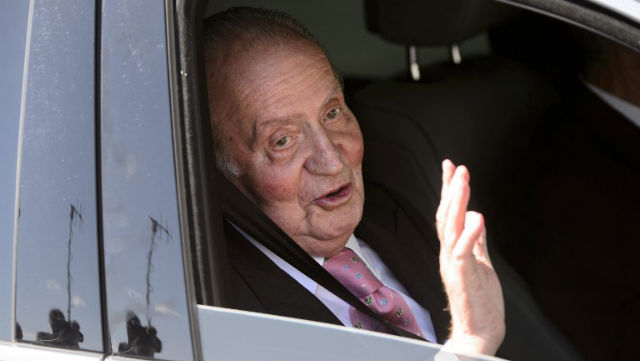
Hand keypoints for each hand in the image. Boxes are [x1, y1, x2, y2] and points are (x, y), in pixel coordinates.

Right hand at [435, 159, 504, 355]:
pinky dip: (470, 232)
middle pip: (446, 215)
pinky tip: (477, 216)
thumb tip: (476, 217)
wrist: (479, 331)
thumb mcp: (482, 263)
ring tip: (462, 180)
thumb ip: (478, 241)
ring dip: (456, 202)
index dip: (450, 190)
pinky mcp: (462, 274)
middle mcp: (448, 253)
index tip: (452, 168)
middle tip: (455, 166)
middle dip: (450, 189)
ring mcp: (453, 263)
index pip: (449, 214)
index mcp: (453, 250)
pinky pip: (464, 250)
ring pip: (451, 227)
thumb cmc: (480, 301)